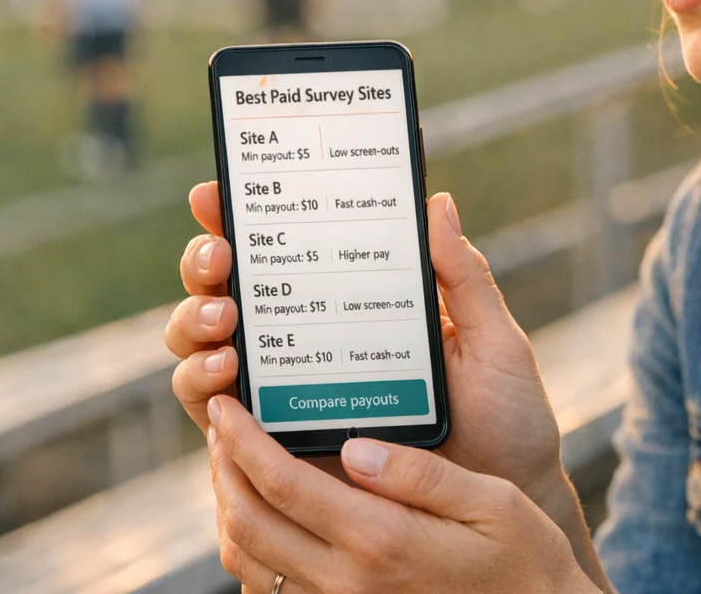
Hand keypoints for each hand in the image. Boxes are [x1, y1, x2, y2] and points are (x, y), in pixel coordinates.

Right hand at [165, 184, 563, 499]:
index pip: (285, 248)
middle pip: (226, 288)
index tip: (217, 192)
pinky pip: (212, 418)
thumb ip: (463, 278)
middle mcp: (306, 340)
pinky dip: (202, 390)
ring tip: (227, 323)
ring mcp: (284, 393)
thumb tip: (437, 201)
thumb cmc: (504, 421)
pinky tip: (226, 379)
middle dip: (204, 263)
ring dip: (195, 323)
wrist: (499, 507)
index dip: (238, 215)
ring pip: (203, 345)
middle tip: (221, 257)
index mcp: (354, 303)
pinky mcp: (274, 449)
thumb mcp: (492, 342)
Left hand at [207, 394, 598, 593]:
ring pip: (248, 561)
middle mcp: (347, 582)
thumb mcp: (492, 504)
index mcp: (380, 540)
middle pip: (247, 523)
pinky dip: (251, 548)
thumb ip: (420, 474)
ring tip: (237, 461)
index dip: (242, 440)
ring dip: (229, 507)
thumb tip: (355, 447)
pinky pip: (270, 589)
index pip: (281, 485)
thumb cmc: (524, 562)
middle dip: (223, 468)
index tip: (225, 405)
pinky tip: (268, 513)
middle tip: (223, 423)